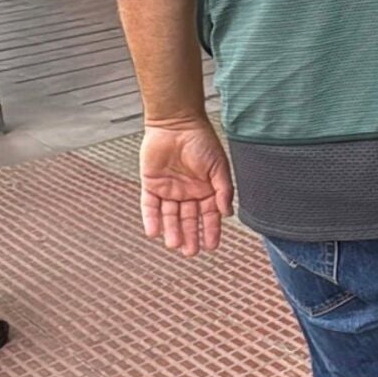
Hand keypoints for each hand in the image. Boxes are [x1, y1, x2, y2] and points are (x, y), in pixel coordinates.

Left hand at [139, 119, 233, 256]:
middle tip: (191, 252)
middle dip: (190, 236)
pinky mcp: (151, 184)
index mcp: (206, 189)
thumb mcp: (218, 166)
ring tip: (175, 245)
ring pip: (170, 216)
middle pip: (188, 219)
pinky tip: (154, 232)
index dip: (210, 231)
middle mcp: (188, 192)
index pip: (209, 215)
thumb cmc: (202, 141)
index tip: (212, 246)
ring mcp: (169, 189)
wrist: (176, 123)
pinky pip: (150, 205)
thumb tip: (227, 213)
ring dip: (172, 231)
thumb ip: (223, 190)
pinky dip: (152, 219)